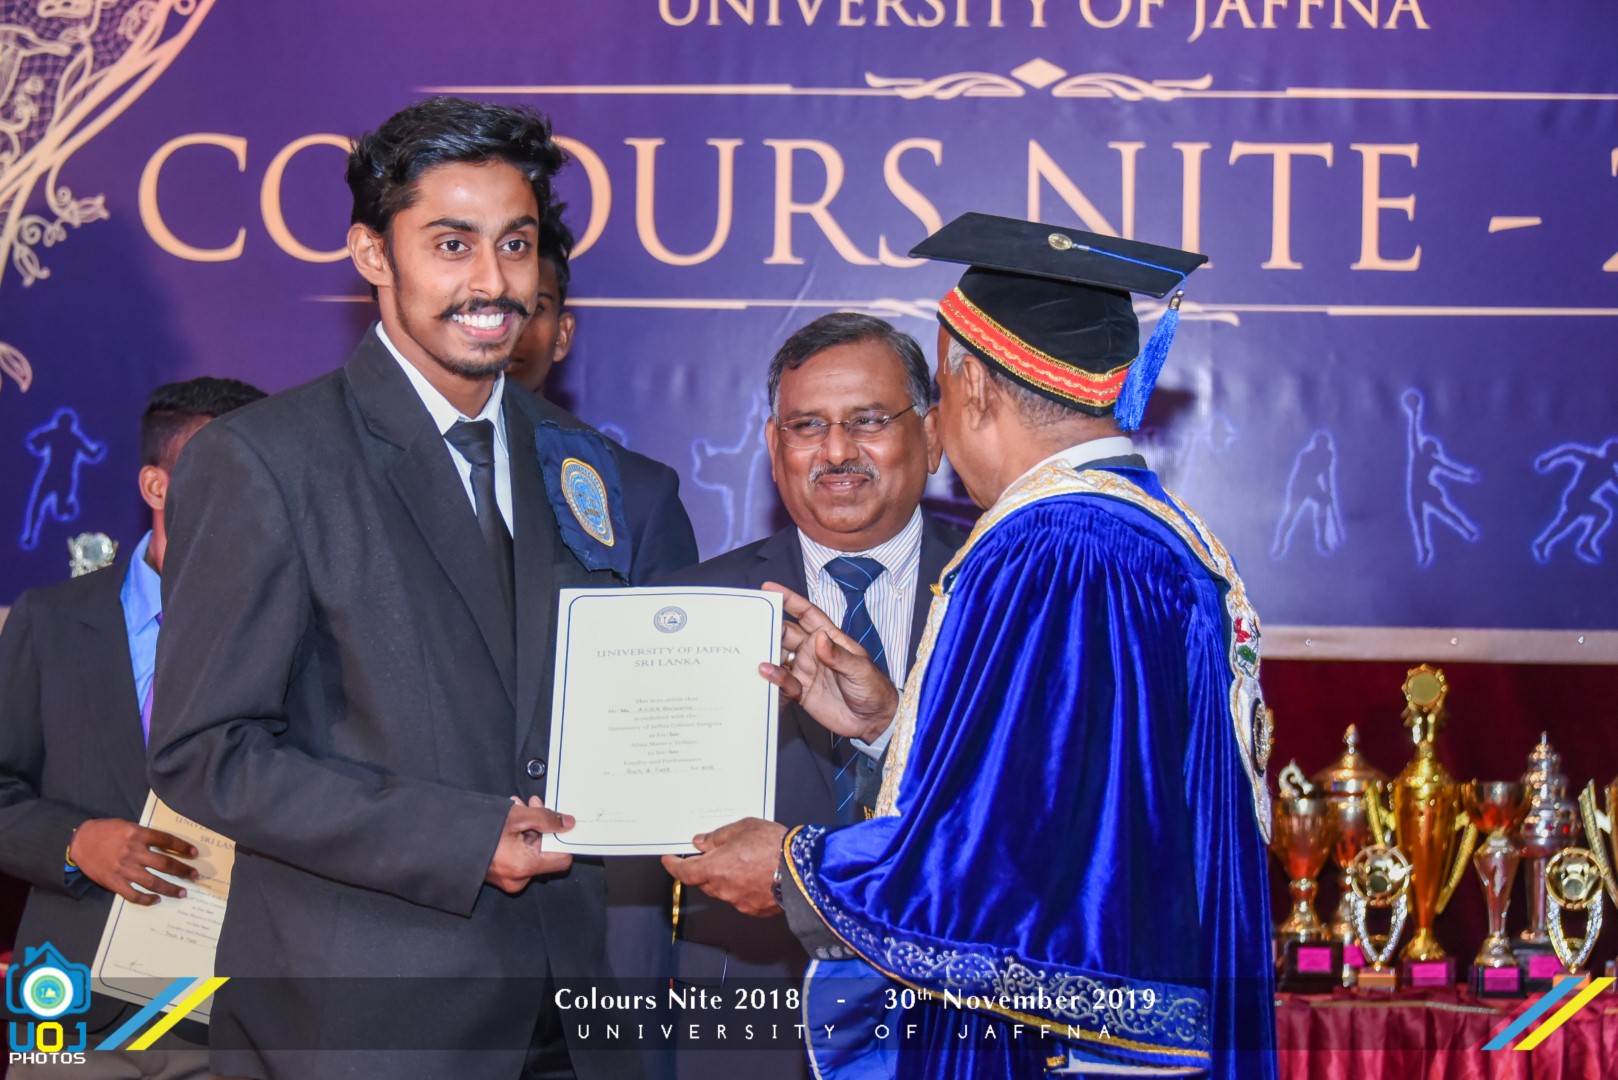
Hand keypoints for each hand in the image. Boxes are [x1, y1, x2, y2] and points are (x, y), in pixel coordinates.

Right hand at [68, 819, 198, 904]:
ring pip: (153, 881)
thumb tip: (166, 844)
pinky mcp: (114, 882)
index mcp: (138, 834)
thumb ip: (144, 835)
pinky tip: (155, 900)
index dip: (183, 847)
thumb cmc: (105, 831)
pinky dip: (146, 899)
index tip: (195, 854)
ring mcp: (124, 868)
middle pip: (165, 863)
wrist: (79, 842)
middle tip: (195, 876)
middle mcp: (133, 852)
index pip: (167, 840)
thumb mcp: (127, 825)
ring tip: (182, 892)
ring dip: (170, 888)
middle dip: (182, 870)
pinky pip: (133, 894)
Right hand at [486, 798, 573, 893]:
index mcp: (524, 866)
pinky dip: (518, 839)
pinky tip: (509, 822)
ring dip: (528, 828)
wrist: (446, 842)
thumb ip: (546, 818)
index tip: (558, 823)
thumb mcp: (517, 817)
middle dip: (540, 825)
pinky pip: (519, 857)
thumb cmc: (478, 831)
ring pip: (531, 851)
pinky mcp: (502, 877)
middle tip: (530, 805)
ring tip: (516, 808)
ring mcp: (509, 880)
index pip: (562, 859)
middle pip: (545, 851)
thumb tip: (567, 822)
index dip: (562, 839)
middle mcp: (518, 879)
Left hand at [661, 818, 786, 916]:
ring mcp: (740, 902)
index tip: (670, 861)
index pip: (685, 872)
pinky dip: (744, 888)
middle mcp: (724, 889)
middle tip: (716, 854)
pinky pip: (741, 898)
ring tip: (745, 862)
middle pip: (704, 881)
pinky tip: (757, 876)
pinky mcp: (755, 910)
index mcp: (716, 868)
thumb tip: (702, 843)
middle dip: (705, 869)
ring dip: (727, 878)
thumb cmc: (775, 846)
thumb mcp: (744, 828)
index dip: (674, 867)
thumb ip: (719, 837)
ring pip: (724, 890)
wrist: (804, 869)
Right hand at [761, 582, 898, 742]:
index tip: (769, 588)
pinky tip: (766, 677)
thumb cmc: (873, 689)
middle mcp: (814, 651)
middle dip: (771, 628)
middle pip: (787, 634)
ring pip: (780, 657)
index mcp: (829, 638)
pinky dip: (774, 680)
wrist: (873, 721)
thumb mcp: (860, 669)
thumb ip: (838, 656)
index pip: (807, 614)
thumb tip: (819, 638)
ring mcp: (806, 671)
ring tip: (756, 655)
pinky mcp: (801, 691)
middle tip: (753, 626)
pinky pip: (783, 682)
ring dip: (768, 655)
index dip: (789, 600)